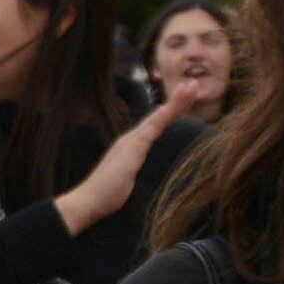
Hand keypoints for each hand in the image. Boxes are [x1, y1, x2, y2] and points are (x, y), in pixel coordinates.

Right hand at [58, 79, 196, 236]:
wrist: (88, 199)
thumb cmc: (107, 194)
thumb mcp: (130, 179)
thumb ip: (138, 171)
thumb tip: (149, 174)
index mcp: (135, 144)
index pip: (159, 124)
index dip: (173, 110)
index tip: (187, 96)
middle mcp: (133, 138)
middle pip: (160, 115)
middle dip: (178, 99)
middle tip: (194, 83)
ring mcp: (132, 141)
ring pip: (158, 117)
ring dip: (175, 101)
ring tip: (190, 86)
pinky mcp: (132, 148)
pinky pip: (151, 128)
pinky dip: (163, 116)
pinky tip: (172, 107)